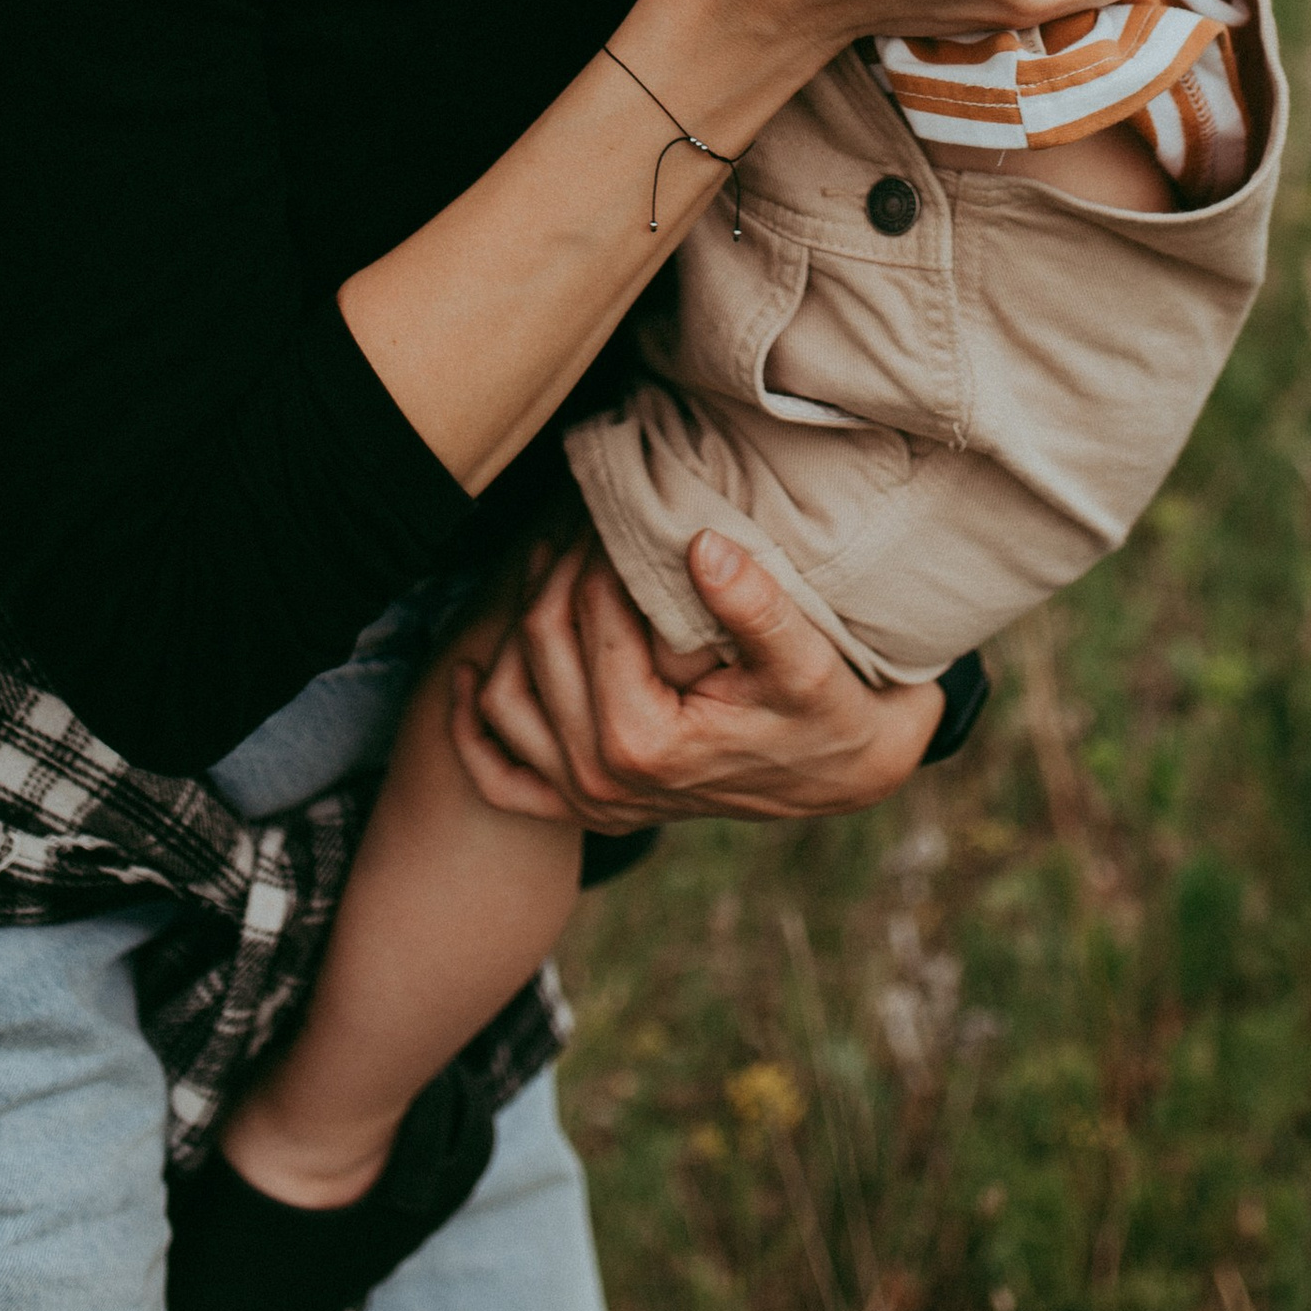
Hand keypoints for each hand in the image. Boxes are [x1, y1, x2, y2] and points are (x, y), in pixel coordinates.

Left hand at [448, 531, 940, 828]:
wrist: (842, 772)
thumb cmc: (829, 708)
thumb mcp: (806, 658)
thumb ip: (756, 606)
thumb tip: (702, 544)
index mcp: (645, 741)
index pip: (592, 613)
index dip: (600, 546)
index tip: (617, 501)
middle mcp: (603, 779)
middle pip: (541, 643)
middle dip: (558, 568)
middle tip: (584, 515)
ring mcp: (588, 800)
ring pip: (505, 697)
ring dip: (512, 624)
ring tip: (548, 561)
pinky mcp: (586, 809)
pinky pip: (500, 777)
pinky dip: (473, 727)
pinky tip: (468, 671)